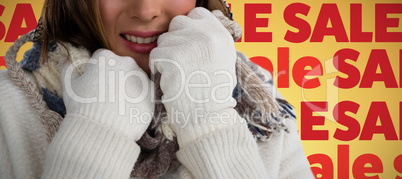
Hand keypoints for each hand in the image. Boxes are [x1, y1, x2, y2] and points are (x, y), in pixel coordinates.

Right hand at [60, 49, 153, 140]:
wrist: (101, 133)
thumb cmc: (82, 109)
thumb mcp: (69, 87)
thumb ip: (67, 69)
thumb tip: (65, 59)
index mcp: (105, 57)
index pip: (102, 60)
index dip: (97, 74)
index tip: (94, 88)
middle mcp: (126, 62)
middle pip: (120, 67)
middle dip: (115, 78)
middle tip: (107, 98)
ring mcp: (141, 77)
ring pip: (134, 79)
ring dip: (128, 88)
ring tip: (118, 106)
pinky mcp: (151, 93)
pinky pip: (146, 93)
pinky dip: (139, 99)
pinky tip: (128, 110)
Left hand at [150, 8, 242, 146]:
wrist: (206, 117)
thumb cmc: (213, 93)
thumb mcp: (223, 60)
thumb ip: (210, 40)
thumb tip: (193, 26)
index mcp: (221, 35)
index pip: (197, 12)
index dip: (189, 27)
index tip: (188, 43)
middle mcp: (207, 35)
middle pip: (178, 22)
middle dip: (175, 39)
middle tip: (181, 61)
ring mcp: (189, 44)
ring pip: (164, 39)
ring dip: (166, 55)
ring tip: (179, 74)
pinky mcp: (172, 56)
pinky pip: (155, 54)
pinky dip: (159, 67)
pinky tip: (171, 80)